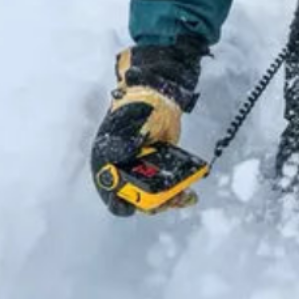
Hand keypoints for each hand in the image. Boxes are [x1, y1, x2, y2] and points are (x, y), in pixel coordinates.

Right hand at [91, 38, 204, 215]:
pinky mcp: (161, 167)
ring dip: (170, 199)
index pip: (112, 195)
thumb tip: (116, 158)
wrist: (160, 94)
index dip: (124, 202)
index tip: (142, 203)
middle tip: (173, 198)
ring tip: (187, 196)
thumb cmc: (138, 107)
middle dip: (155, 203)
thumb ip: (122, 142)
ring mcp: (144, 170)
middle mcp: (124, 172)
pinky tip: (190, 191)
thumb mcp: (128, 125)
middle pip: (137, 199)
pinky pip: (168, 186)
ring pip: (154, 196)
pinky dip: (178, 191)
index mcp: (108, 164)